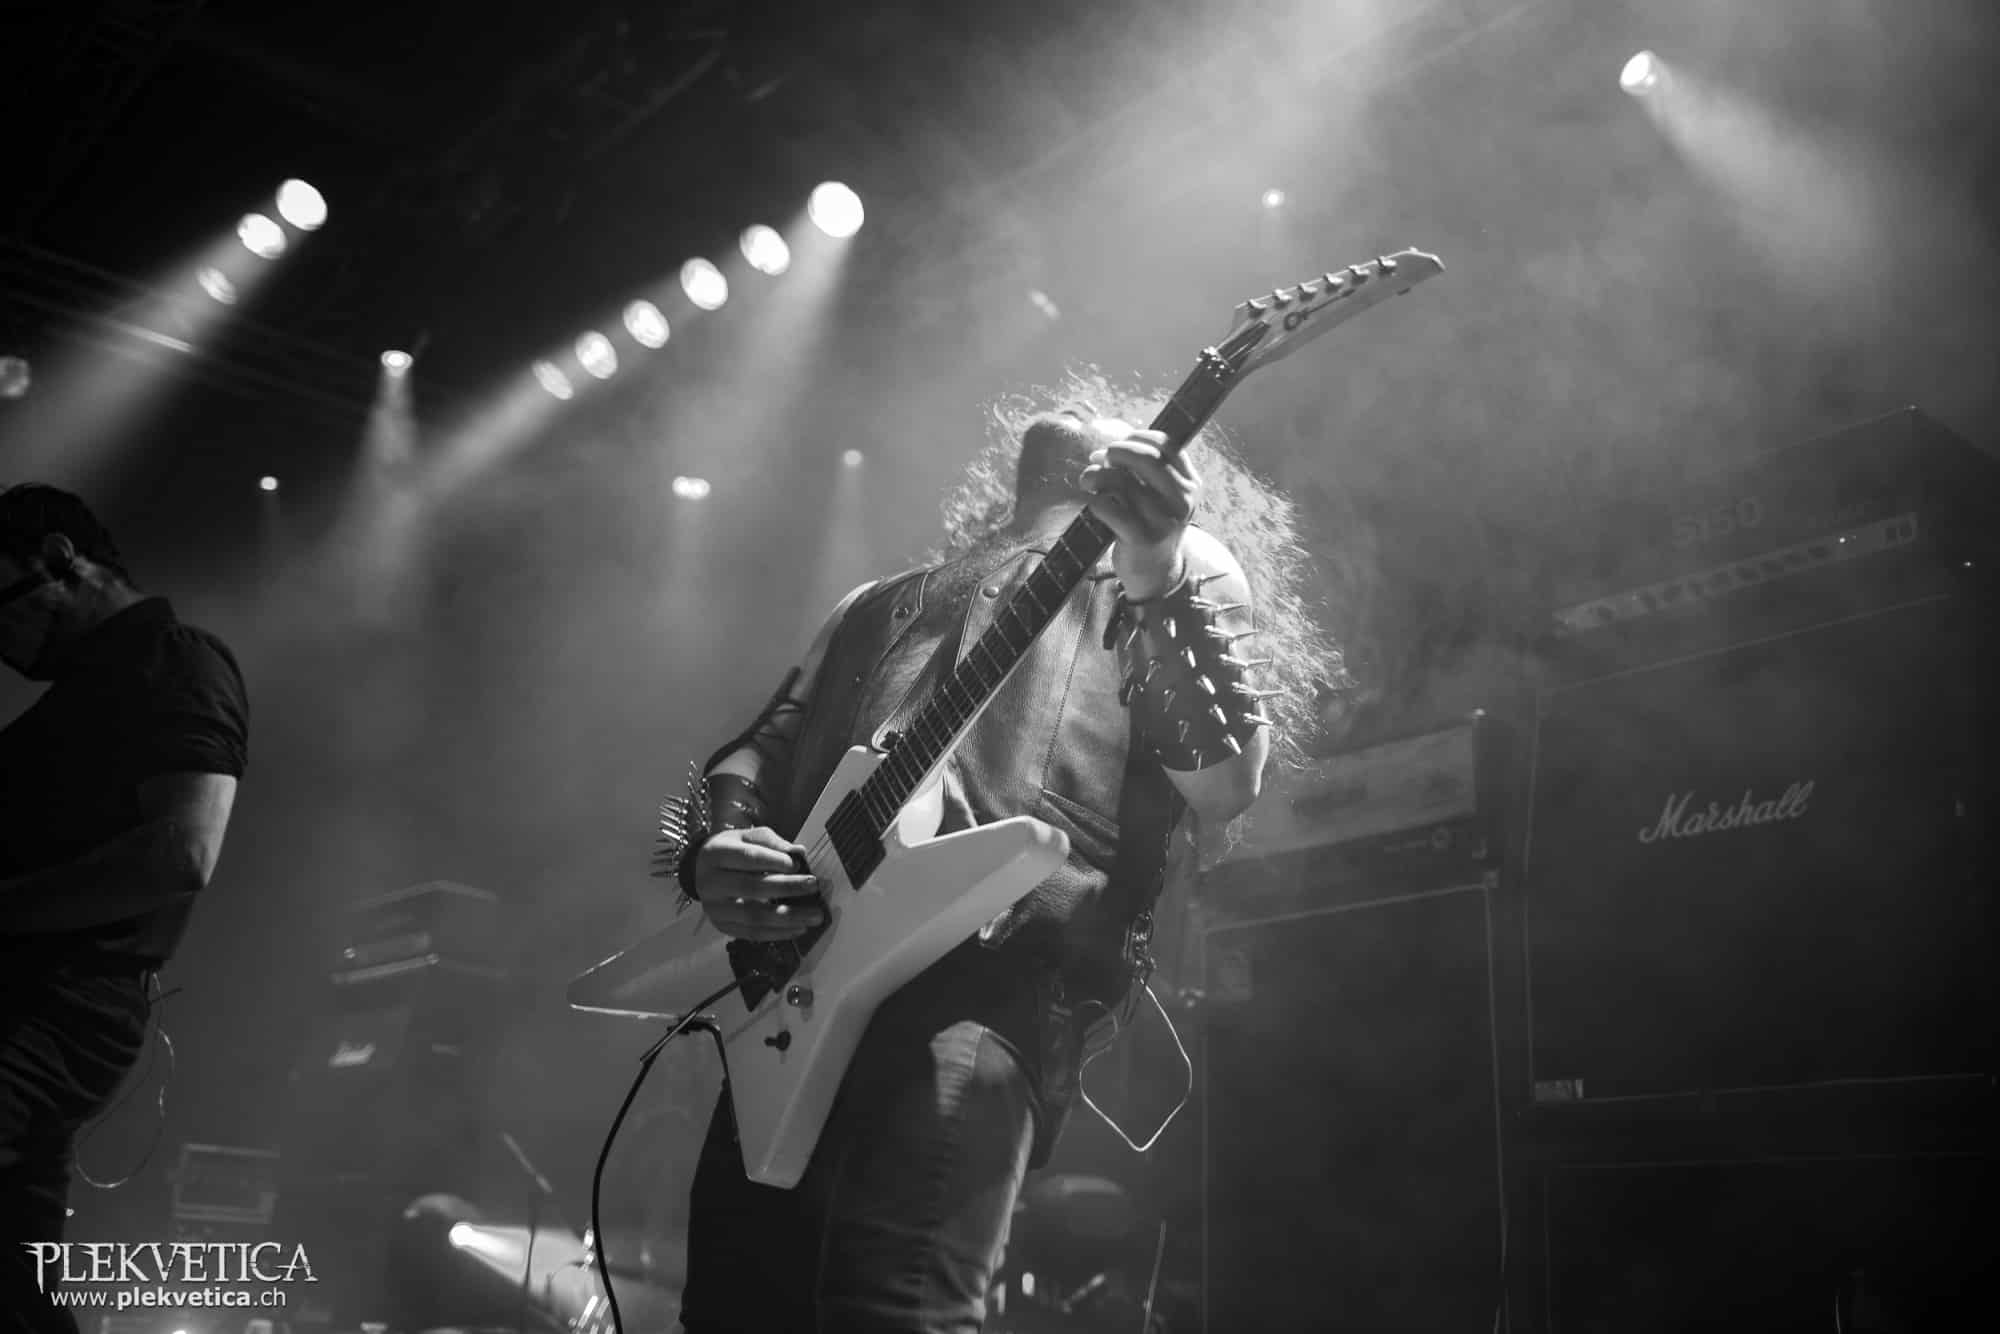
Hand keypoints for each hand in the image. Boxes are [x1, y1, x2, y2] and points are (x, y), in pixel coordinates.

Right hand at [692, 827, 825, 940]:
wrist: (703, 869)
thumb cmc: (733, 850)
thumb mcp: (749, 837)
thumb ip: (773, 843)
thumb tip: (800, 853)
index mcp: (716, 854)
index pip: (747, 858)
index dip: (774, 862)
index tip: (798, 865)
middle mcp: (710, 883)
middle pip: (751, 888)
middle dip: (786, 888)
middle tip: (813, 886)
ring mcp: (715, 908)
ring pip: (753, 916)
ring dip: (788, 917)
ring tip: (814, 916)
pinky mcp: (722, 926)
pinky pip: (752, 934)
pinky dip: (778, 933)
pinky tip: (799, 928)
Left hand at [1077, 423, 1197, 598]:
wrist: (1157, 572)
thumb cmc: (1153, 525)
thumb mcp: (1163, 497)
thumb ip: (1147, 472)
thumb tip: (1108, 449)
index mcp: (1190, 484)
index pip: (1167, 445)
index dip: (1138, 437)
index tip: (1119, 444)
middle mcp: (1182, 500)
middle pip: (1145, 459)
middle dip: (1116, 452)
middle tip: (1099, 457)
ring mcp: (1162, 520)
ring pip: (1122, 482)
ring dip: (1097, 475)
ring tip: (1088, 479)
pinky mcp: (1141, 538)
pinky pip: (1108, 507)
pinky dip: (1094, 500)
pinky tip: (1093, 502)